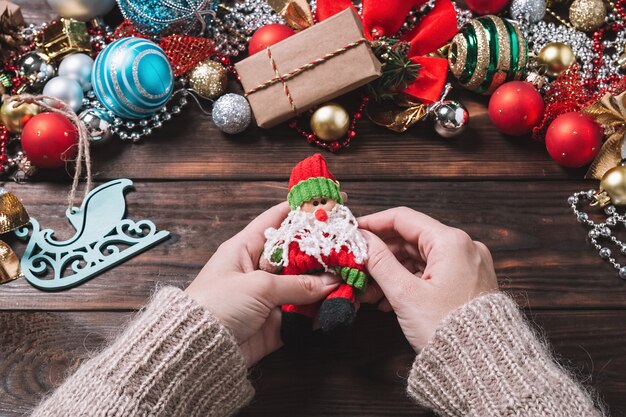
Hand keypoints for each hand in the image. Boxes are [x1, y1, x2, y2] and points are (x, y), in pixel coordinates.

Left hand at [185, 202, 339, 364]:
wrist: (198, 349)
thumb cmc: (217, 305)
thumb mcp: (258, 286)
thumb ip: (297, 284)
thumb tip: (331, 282)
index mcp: (246, 248)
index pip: (277, 219)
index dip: (301, 209)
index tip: (327, 203)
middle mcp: (258, 269)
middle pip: (298, 255)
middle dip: (323, 253)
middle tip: (350, 249)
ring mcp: (268, 297)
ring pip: (304, 286)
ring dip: (326, 286)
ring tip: (351, 281)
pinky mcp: (275, 324)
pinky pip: (303, 315)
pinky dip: (319, 312)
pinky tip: (338, 308)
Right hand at [358, 207, 497, 351]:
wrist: (482, 367)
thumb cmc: (449, 331)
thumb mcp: (405, 294)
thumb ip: (379, 262)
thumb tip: (361, 241)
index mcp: (452, 242)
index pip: (403, 218)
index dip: (374, 223)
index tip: (353, 231)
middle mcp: (464, 247)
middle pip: (411, 238)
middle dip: (381, 254)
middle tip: (357, 265)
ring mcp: (468, 265)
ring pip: (420, 257)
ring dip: (392, 270)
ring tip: (370, 290)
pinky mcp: (468, 282)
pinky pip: (433, 272)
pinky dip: (410, 280)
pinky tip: (390, 298)